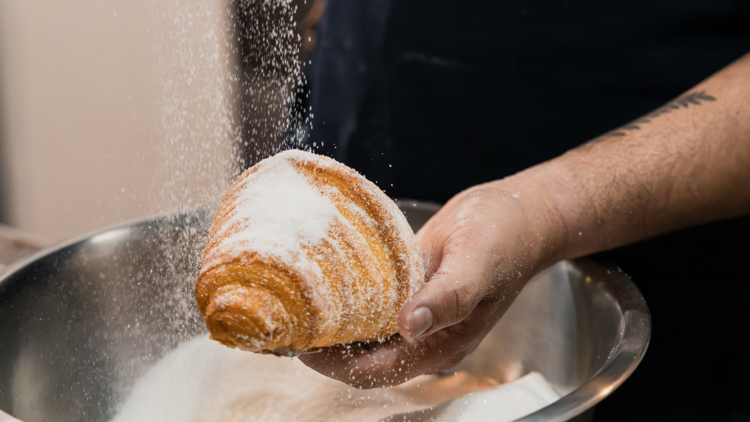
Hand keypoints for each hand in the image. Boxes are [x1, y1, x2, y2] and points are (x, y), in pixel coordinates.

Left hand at [299, 175, 565, 387]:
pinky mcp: (409, 289)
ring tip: (296, 309)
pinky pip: (371, 304)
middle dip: (324, 351)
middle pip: (363, 358)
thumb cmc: (505, 238)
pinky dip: (347, 302)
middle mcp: (424, 335)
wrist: (517, 212)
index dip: (336, 366)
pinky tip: (324, 287)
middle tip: (287, 327)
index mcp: (441, 344)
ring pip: (364, 333)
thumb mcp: (476, 265)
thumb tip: (410, 326)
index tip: (301, 346)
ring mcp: (415, 312)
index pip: (377, 371)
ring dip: (332, 327)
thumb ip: (447, 298)